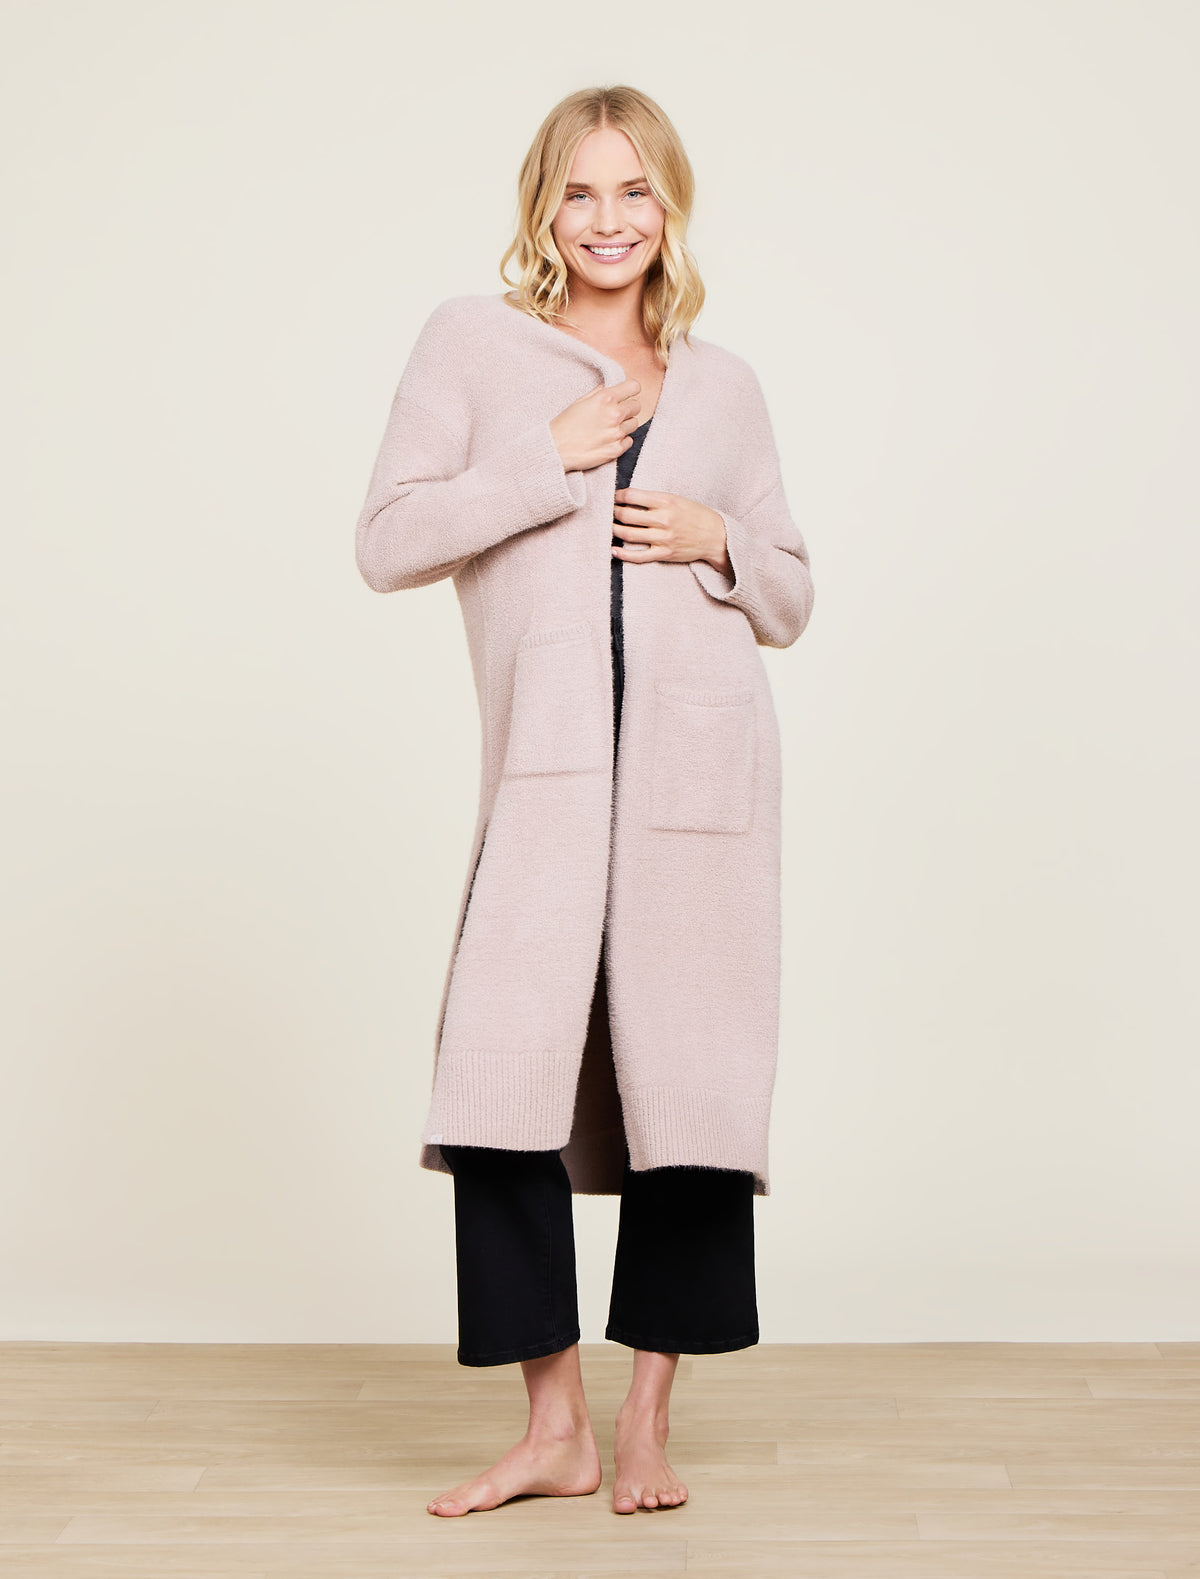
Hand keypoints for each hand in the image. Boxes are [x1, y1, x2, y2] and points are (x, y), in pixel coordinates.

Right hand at [549, 378, 642, 472]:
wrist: (555, 449)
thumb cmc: (565, 424)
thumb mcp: (580, 401)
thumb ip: (599, 392)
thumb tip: (610, 385)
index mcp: (605, 399)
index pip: (634, 387)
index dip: (631, 390)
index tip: (627, 394)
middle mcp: (614, 415)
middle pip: (637, 406)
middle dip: (628, 408)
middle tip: (615, 413)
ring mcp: (616, 434)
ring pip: (634, 424)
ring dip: (625, 425)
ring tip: (609, 428)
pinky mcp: (616, 450)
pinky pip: (629, 441)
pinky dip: (622, 440)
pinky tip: (608, 439)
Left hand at [612, 488, 730, 572]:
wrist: (715, 536)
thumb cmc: (695, 515)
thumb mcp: (677, 499)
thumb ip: (654, 499)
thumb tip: (628, 499)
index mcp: (666, 501)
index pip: (632, 496)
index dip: (617, 496)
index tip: (613, 497)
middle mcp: (663, 519)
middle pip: (626, 515)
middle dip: (612, 513)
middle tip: (608, 512)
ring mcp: (663, 538)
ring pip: (628, 534)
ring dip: (613, 530)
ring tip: (609, 527)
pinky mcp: (664, 554)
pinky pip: (638, 556)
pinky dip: (622, 554)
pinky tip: (613, 550)